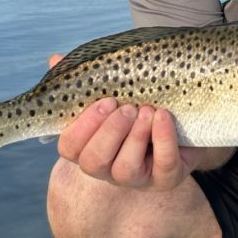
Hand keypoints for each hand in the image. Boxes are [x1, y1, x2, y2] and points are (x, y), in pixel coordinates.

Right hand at [47, 54, 196, 188]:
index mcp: (88, 147)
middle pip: (94, 162)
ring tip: (146, 110)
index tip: (105, 100)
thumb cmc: (137, 105)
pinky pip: (163, 165)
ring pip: (125, 169)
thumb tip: (55, 58)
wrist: (182, 120)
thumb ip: (84, 79)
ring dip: (135, 137)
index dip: (83, 126)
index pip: (70, 146)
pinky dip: (163, 140)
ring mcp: (137, 178)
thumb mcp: (113, 92)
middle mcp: (107, 168)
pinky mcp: (166, 178)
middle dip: (109, 133)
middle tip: (126, 107)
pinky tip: (164, 117)